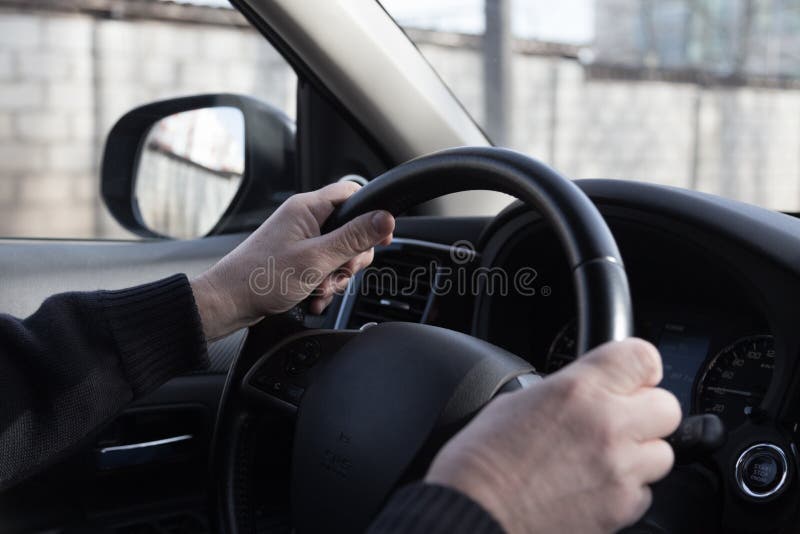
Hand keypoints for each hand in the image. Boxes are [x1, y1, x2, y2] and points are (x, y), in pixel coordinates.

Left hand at [191, 182, 394, 339]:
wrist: (228, 302)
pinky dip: (324, 285)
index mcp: (308, 208)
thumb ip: (354, 238)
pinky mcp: (297, 259)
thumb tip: (386, 219)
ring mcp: (301, 240)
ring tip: (320, 288)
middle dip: (351, 258)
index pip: (353, 194)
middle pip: (351, 229)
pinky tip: (313, 297)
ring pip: (339, 253)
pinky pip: (324, 268)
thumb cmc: (261, 277)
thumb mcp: (317, 258)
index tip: (382, 238)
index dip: (373, 215)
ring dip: (337, 276)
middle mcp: (305, 220)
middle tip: (341, 271)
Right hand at [425, 338, 681, 533]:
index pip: (643, 358)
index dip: (637, 368)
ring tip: (599, 459)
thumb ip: (566, 392)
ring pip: (661, 453)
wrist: (475, 515)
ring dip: (638, 453)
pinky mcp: (622, 508)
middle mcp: (607, 425)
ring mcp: (619, 470)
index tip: (630, 377)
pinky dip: (625, 489)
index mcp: (578, 389)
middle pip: (667, 407)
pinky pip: (644, 492)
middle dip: (645, 412)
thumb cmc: (481, 462)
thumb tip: (587, 394)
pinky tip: (590, 487)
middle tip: (617, 420)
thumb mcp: (516, 401)